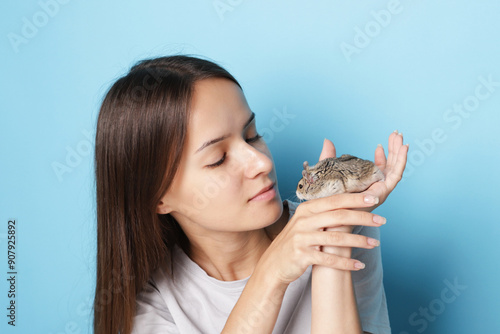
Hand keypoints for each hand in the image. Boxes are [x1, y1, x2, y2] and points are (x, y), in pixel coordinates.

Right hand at [256, 193, 385, 285]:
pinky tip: (359, 265)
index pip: (335, 200)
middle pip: (339, 216)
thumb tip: (349, 204)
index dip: (355, 199)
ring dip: (358, 240)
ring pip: (336, 237)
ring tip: (375, 243)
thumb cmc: (295, 241)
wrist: (274, 264)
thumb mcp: (305, 222)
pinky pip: (328, 259)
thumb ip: (323, 213)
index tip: (374, 198)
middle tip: (382, 220)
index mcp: (307, 209)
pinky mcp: (302, 255)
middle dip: (363, 217)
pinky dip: (345, 263)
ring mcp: (302, 238)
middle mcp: (304, 220)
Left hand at [318, 130, 408, 210]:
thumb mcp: (329, 171)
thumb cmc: (328, 199)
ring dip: (399, 151)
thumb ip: (329, 156)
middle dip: (394, 148)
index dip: (382, 155)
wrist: (331, 217)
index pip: (378, 167)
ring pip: (395, 167)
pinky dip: (401, 161)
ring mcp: (381, 189)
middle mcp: (375, 186)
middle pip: (389, 165)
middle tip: (396, 133)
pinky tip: (404, 148)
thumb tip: (327, 140)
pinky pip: (396, 174)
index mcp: (366, 183)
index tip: (381, 143)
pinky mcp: (384, 191)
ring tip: (400, 136)